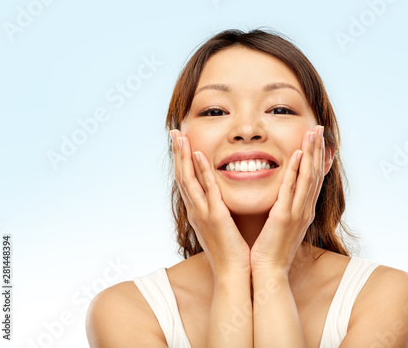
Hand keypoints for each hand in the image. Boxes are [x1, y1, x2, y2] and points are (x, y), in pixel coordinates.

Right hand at [170, 129, 250, 277]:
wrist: (233, 274)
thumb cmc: (230, 252)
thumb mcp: (220, 227)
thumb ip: (217, 211)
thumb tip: (220, 199)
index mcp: (198, 212)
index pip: (186, 181)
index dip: (181, 162)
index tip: (180, 143)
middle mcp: (196, 211)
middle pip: (182, 176)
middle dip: (177, 154)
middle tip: (174, 132)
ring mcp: (203, 213)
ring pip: (188, 179)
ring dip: (183, 157)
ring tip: (180, 137)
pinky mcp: (216, 217)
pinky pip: (207, 190)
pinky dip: (201, 172)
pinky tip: (198, 156)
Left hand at [250, 125, 329, 274]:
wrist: (269, 272)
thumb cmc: (272, 250)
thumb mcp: (283, 226)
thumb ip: (285, 209)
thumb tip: (284, 199)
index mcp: (304, 211)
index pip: (313, 179)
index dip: (317, 158)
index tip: (317, 140)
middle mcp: (305, 210)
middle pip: (315, 173)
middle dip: (318, 149)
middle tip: (318, 128)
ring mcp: (297, 213)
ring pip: (308, 177)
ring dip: (311, 153)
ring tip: (312, 133)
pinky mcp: (285, 217)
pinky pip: (291, 189)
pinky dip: (296, 171)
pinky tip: (297, 155)